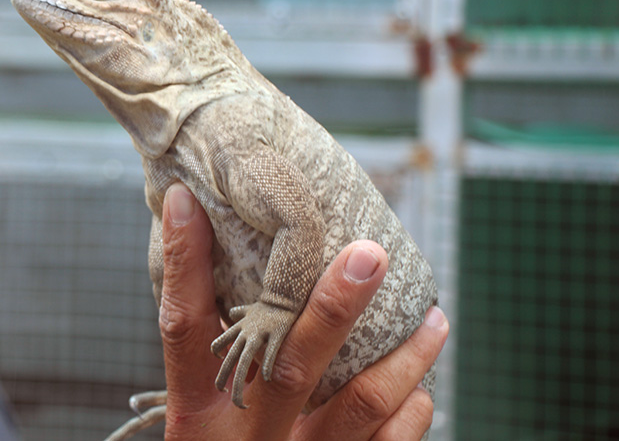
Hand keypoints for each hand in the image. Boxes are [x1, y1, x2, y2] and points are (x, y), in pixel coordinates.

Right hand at [158, 183, 448, 440]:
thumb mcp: (198, 424)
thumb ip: (213, 366)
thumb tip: (222, 277)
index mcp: (197, 418)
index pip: (183, 331)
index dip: (183, 264)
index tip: (187, 200)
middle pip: (290, 366)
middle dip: (333, 307)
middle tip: (370, 255)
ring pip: (361, 408)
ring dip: (405, 358)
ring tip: (435, 317)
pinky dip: (412, 413)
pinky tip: (423, 387)